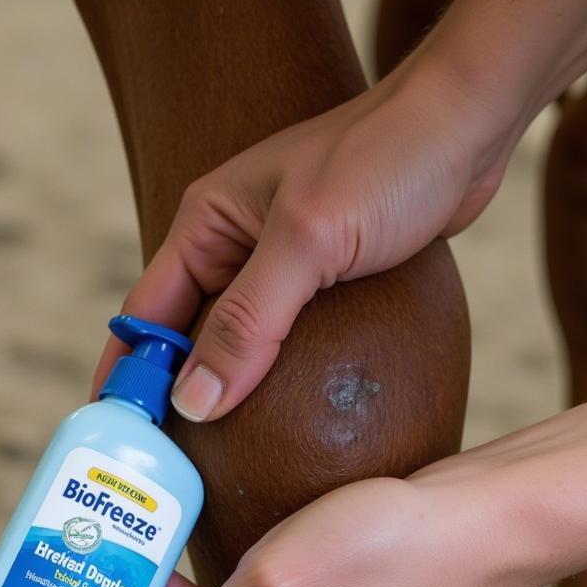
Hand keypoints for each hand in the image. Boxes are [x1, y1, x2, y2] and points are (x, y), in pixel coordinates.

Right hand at [91, 56, 513, 421]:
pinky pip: (287, 339)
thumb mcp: (307, 241)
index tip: (118, 435)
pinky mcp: (325, 279)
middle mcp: (233, 246)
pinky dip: (279, 377)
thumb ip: (247, 323)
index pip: (145, 315)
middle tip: (171, 464)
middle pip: (185, 335)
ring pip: (237, 342)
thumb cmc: (386, 160)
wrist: (468, 122)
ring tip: (221, 458)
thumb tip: (193, 403)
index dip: (128, 376)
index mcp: (206, 225)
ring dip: (229, 390)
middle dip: (174, 394)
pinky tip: (285, 418)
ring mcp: (280, 264)